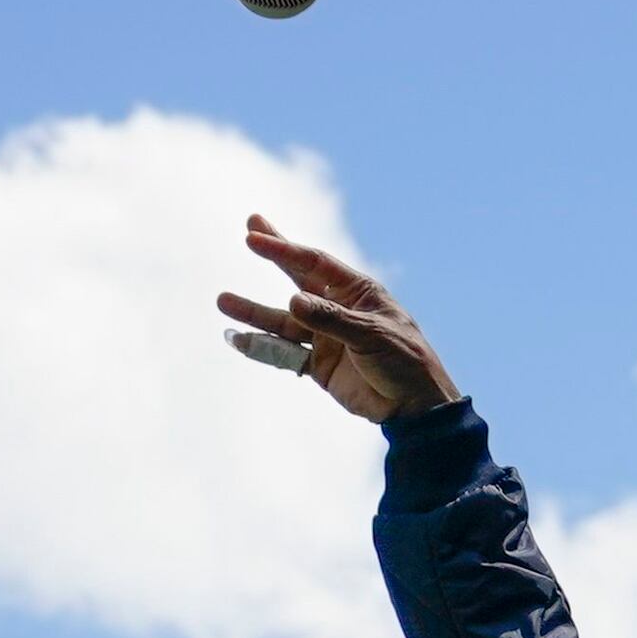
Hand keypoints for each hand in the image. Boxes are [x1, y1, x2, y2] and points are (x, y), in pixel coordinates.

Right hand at [223, 217, 459, 422]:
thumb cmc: (404, 360)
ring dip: (253, 312)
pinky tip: (236, 340)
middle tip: (249, 230)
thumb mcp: (370, 335)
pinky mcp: (317, 365)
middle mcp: (336, 308)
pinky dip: (260, 349)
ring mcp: (325, 337)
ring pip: (282, 321)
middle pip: (297, 277)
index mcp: (356, 291)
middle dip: (274, 254)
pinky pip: (283, 354)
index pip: (314, 263)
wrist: (413, 407)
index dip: (283, 249)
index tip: (253, 236)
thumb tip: (292, 301)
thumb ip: (330, 319)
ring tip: (223, 301)